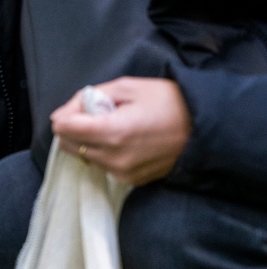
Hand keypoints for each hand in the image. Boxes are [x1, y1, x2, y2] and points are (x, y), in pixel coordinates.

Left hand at [51, 77, 191, 185]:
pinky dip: (102, 152)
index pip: (64, 128)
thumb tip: (61, 114)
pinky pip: (102, 166)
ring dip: (87, 141)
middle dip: (73, 128)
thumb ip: (88, 97)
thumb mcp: (126, 87)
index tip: (79, 105)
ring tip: (113, 125)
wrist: (206, 129)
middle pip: (68, 145)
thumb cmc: (168, 102)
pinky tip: (123, 140)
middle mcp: (114, 157)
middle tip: (96, 113)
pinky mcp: (131, 181)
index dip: (65, 114)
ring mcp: (123, 173)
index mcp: (112, 131)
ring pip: (83, 157)